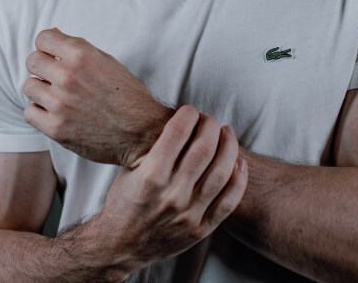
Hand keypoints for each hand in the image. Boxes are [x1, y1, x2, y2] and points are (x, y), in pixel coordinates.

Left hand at [22, 28, 172, 165]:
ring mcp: (59, 103)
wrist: (141, 132)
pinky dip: (40, 112)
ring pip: (28, 86)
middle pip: (32, 61)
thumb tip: (51, 35)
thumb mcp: (106, 61)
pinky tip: (55, 112)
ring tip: (58, 96)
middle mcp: (68, 76)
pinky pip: (29, 112)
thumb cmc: (126, 94)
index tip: (53, 54)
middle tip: (54, 77)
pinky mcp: (55, 127)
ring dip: (41, 90)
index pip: (43, 38)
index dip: (47, 46)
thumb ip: (77, 48)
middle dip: (42, 67)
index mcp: (81, 55)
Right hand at [97, 105, 247, 274]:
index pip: (178, 132)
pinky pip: (229, 202)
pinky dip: (239, 179)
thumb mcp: (129, 170)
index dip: (188, 114)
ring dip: (228, 146)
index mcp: (150, 176)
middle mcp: (172, 195)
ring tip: (226, 132)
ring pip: (221, 172)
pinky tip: (239, 162)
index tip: (190, 110)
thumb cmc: (123, 201)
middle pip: (204, 148)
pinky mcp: (200, 230)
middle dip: (210, 126)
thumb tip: (180, 120)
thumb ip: (154, 148)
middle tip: (209, 119)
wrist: (118, 246)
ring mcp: (188, 214)